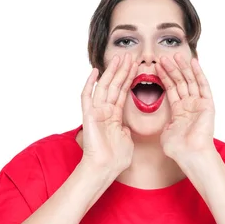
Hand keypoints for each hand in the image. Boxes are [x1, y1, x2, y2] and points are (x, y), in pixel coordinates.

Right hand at [80, 53, 137, 174]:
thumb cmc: (116, 159)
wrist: (105, 168)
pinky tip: (95, 72)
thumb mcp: (127, 140)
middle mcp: (104, 111)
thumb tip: (126, 126)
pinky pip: (87, 97)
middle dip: (122, 70)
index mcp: (114, 116)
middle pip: (115, 85)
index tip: (136, 65)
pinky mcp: (88, 116)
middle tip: (130, 55)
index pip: (122, 92)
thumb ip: (126, 130)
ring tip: (120, 58)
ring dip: (112, 72)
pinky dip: (90, 84)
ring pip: (104, 87)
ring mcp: (96, 112)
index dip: (129, 78)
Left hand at [155, 53, 215, 162]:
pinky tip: (193, 62)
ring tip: (173, 55)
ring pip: (190, 81)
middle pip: (179, 82)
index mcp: (180, 112)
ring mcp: (199, 104)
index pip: (171, 89)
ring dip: (182, 68)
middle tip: (162, 57)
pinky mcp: (208, 104)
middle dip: (171, 69)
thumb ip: (164, 122)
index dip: (163, 77)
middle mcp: (190, 106)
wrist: (190, 155)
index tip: (156, 66)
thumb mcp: (165, 132)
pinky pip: (203, 85)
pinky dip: (198, 73)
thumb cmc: (178, 149)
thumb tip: (161, 122)